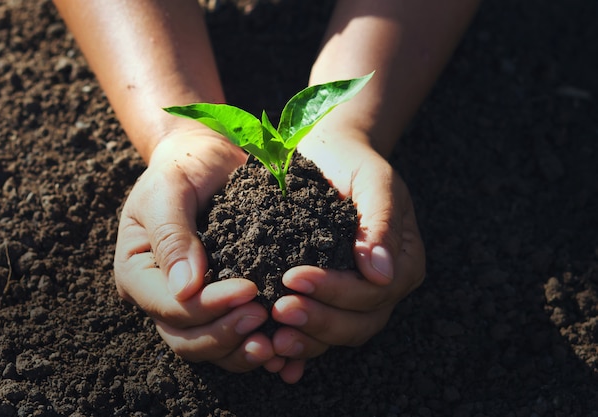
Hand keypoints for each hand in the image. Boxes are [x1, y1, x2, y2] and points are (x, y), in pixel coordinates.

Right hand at [113, 130, 285, 372]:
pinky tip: (284, 349)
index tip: (248, 290)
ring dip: (242, 350)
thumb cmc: (184, 167)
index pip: (169, 307)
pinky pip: (236, 337)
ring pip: (212, 347)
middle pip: (187, 339)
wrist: (210, 158)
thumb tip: (185, 289)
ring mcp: (194, 303)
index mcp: (139, 272)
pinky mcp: (223, 302)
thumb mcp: (170, 188)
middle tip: (262, 315)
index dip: (208, 307)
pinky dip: (257, 346)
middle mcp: (162, 296)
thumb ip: (172, 234)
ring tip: (276, 341)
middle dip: (226, 334)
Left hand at [270, 129, 425, 382]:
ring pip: (338, 334)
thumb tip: (382, 274)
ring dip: (307, 340)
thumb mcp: (374, 181)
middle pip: (359, 323)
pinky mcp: (328, 300)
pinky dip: (299, 348)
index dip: (336, 292)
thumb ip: (381, 222)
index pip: (374, 292)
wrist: (329, 157)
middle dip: (320, 321)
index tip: (295, 277)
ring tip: (273, 337)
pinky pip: (318, 333)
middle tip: (280, 310)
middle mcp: (384, 288)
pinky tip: (274, 355)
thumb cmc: (353, 164)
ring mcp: (356, 299)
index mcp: (403, 263)